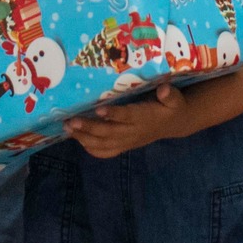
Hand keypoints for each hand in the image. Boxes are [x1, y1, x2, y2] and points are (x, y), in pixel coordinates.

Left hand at [65, 84, 188, 159]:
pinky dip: (90, 148)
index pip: (128, 117)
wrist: (174, 124)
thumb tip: (163, 90)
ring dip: (84, 137)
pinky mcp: (123, 146)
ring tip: (67, 128)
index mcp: (145, 118)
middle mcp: (134, 132)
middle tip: (71, 121)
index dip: (114, 114)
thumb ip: (170, 95)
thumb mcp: (175, 99)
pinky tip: (76, 138)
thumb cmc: (171, 107)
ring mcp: (127, 141)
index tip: (99, 110)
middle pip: (110, 132)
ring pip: (103, 144)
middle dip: (89, 128)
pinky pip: (105, 152)